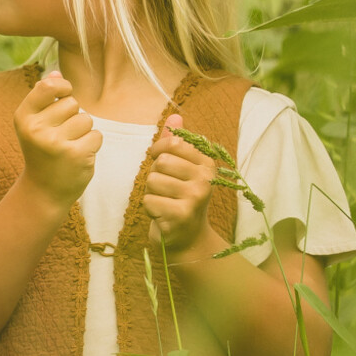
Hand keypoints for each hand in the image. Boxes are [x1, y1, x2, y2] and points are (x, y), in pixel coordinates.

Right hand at [15, 70, 101, 208]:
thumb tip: (56, 72)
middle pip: (72, 103)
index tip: (64, 93)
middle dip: (73, 116)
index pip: (48, 86)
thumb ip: (44, 97)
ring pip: (86, 119)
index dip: (62, 86)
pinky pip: (96, 135)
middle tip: (62, 135)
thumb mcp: (34, 124)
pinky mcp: (76, 155)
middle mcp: (37, 130)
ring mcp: (56, 144)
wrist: (43, 191)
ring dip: (84, 131)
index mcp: (23, 118)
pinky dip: (92, 145)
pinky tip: (79, 155)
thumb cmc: (41, 151)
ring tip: (70, 146)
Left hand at [144, 114, 219, 256]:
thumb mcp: (182, 169)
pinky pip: (149, 201)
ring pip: (152, 181)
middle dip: (154, 175)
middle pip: (160, 163)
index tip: (158, 160)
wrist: (189, 239)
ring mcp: (194, 197)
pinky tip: (163, 215)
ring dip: (152, 193)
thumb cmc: (181, 200)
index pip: (173, 144)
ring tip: (165, 202)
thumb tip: (174, 117)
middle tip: (165, 189)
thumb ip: (177, 144)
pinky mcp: (181, 214)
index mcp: (206, 164)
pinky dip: (150, 209)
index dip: (158, 150)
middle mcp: (205, 179)